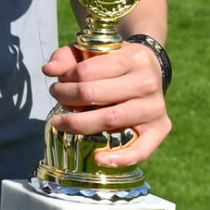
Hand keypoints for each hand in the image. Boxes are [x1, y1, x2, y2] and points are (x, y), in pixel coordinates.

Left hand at [41, 40, 171, 168]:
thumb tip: (49, 70)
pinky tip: (99, 158)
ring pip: (109, 119)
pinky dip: (120, 158)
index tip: (59, 81)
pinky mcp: (160, 128)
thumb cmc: (114, 62)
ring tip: (61, 122)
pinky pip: (141, 149)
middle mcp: (148, 82)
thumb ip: (67, 57)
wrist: (150, 70)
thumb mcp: (92, 50)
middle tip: (56, 97)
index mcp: (133, 58)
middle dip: (66, 97)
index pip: (86, 71)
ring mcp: (155, 107)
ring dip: (78, 123)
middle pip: (94, 95)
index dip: (65, 78)